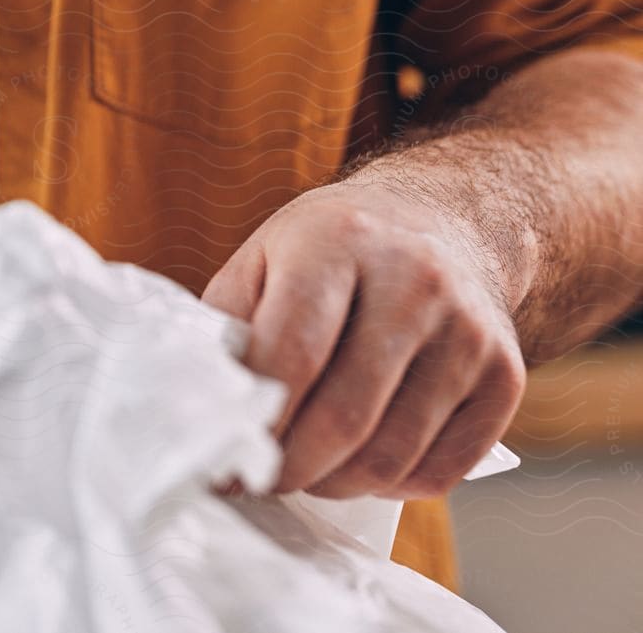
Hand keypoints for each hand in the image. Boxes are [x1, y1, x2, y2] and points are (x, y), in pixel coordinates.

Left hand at [202, 180, 526, 499]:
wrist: (444, 223)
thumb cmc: (332, 252)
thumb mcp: (265, 257)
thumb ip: (228, 324)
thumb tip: (203, 410)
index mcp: (338, 242)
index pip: (292, 354)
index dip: (254, 422)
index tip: (224, 460)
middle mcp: (414, 281)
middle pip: (345, 416)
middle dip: (289, 468)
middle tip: (259, 481)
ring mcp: (469, 330)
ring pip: (393, 453)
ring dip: (335, 484)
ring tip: (303, 473)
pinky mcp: (506, 375)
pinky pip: (443, 467)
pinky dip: (391, 485)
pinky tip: (359, 463)